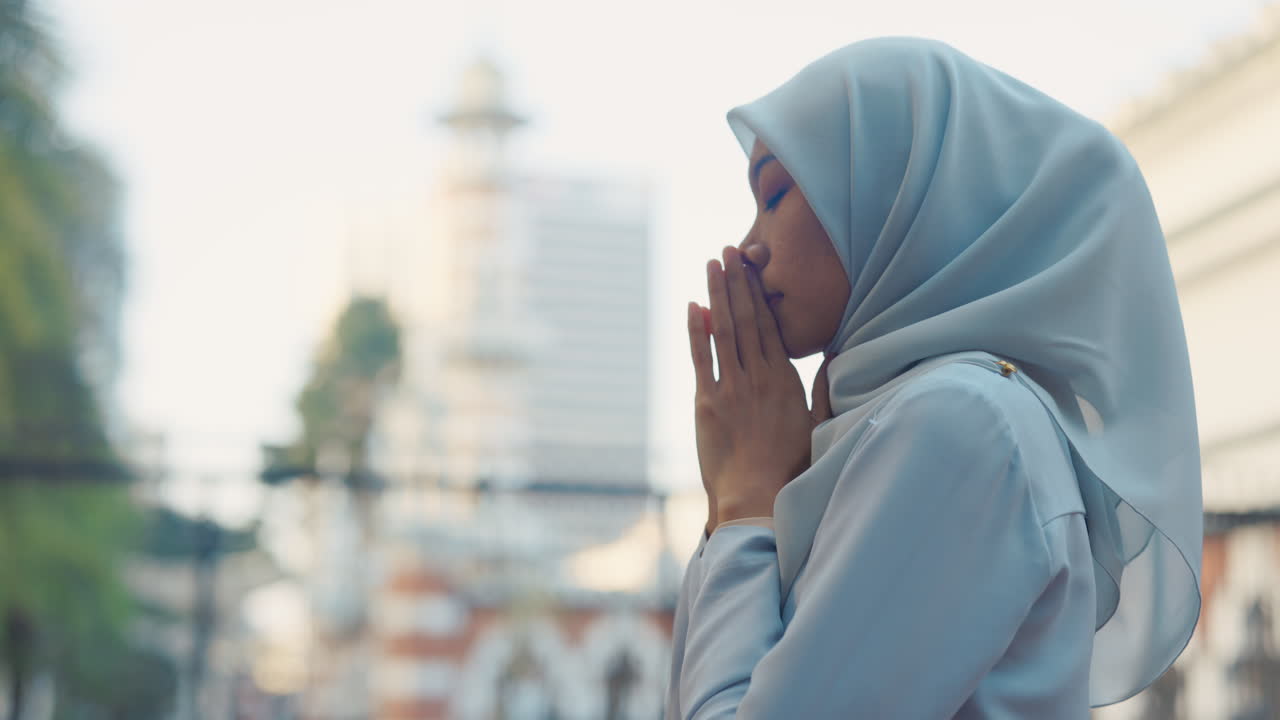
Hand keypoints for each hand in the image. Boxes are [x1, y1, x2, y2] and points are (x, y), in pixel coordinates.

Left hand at [688, 246, 834, 531]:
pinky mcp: (707, 403)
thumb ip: (822, 390)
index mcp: (785, 380)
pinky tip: (692, 306)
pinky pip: (701, 358)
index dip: (761, 294)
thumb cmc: (789, 469)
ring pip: (724, 330)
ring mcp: (732, 387)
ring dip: (717, 294)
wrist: (757, 498)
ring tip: (713, 264)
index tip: (755, 268)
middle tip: (731, 250)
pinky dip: (696, 330)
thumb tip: (832, 359)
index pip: (771, 326)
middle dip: (738, 281)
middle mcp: (759, 377)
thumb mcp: (816, 425)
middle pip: (748, 319)